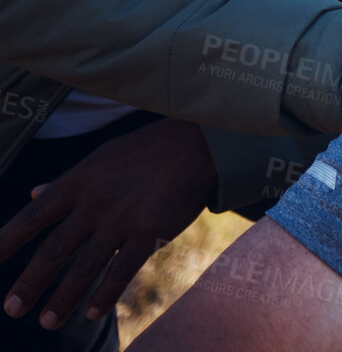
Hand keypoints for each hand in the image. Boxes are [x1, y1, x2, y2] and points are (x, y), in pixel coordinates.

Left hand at [0, 118, 213, 329]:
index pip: (33, 217)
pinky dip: (105, 294)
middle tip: (12, 309)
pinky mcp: (150, 233)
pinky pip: (122, 271)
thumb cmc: (146, 151)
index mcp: (78, 182)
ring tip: (48, 321)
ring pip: (85, 267)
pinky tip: (92, 313)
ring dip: (64, 298)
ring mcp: (122, 220)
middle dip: (31, 283)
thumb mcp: (101, 159)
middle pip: (54, 250)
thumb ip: (67, 181)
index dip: (7, 241)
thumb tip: (33, 194)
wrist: (197, 146)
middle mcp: (95, 203)